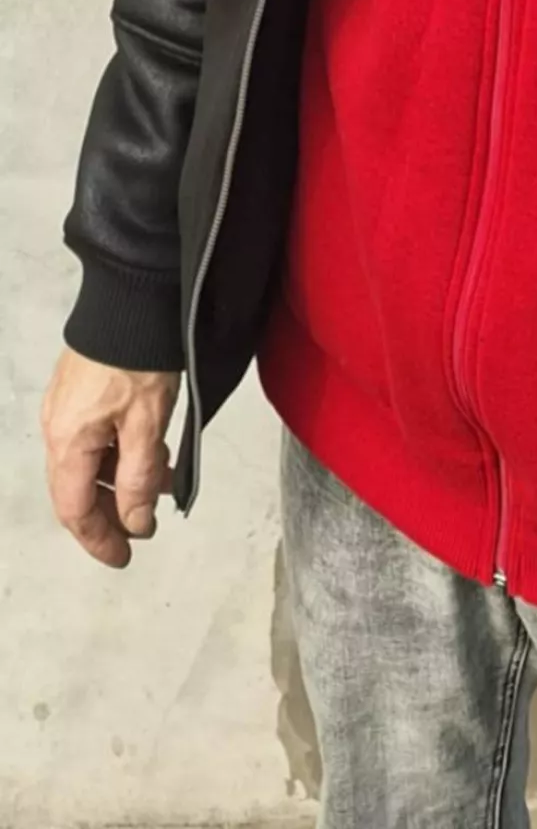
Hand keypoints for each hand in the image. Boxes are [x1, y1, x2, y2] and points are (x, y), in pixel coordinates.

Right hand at [41, 346, 180, 567]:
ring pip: (89, 463)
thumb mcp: (147, 425)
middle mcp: (58, 427)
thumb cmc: (138, 356)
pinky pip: (94, 439)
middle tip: (142, 527)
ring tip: (159, 482)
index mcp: (68, 441)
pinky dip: (119, 454)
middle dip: (110, 513)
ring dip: (120, 481)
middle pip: (77, 489)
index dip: (99, 539)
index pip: (75, 510)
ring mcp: (66, 408)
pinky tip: (148, 452)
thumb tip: (135, 522)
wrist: (132, 299)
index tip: (123, 556)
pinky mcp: (79, 392)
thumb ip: (139, 480)